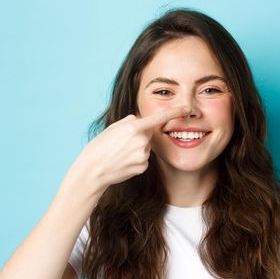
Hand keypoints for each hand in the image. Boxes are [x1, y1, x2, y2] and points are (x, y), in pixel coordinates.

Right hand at [74, 106, 191, 187]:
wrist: (92, 170)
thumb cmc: (99, 146)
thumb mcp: (113, 127)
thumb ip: (130, 121)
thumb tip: (141, 121)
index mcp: (133, 128)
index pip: (158, 118)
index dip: (174, 112)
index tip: (186, 108)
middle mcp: (141, 141)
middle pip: (149, 134)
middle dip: (140, 136)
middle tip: (121, 143)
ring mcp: (143, 155)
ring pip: (146, 147)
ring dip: (137, 148)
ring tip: (120, 153)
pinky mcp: (142, 167)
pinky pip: (144, 159)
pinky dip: (136, 160)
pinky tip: (123, 162)